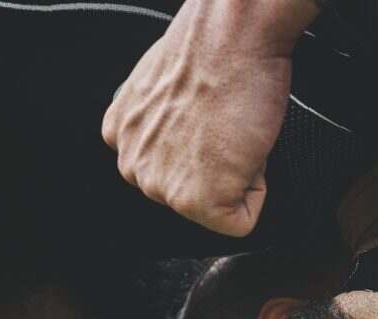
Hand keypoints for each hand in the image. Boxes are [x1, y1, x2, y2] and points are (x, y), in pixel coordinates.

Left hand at [102, 0, 316, 235]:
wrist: (232, 39)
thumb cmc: (211, 53)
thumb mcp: (164, 90)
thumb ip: (162, 125)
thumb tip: (188, 138)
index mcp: (122, 136)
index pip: (172, 170)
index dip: (205, 149)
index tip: (210, 123)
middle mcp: (134, 164)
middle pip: (193, 193)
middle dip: (218, 168)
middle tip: (225, 127)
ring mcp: (162, 186)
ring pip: (216, 207)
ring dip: (235, 177)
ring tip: (234, 134)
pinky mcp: (196, 201)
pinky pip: (239, 221)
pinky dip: (255, 192)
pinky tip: (246, 150)